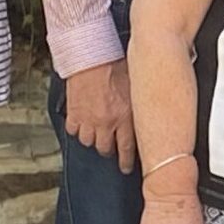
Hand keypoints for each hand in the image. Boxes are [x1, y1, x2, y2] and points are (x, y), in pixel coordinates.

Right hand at [64, 58, 135, 172]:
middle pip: (106, 149)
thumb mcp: (136, 86)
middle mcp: (106, 122)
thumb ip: (139, 104)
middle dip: (109, 151)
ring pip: (88, 142)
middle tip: (112, 150)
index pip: (127, 149)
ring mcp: (88, 120)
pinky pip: (73, 130)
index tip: (127, 168)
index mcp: (125, 117)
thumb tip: (151, 113)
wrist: (91, 55)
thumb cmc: (115, 64)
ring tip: (97, 134)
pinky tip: (82, 124)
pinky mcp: (73, 113)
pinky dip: (77, 128)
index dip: (127, 162)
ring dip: (93, 139)